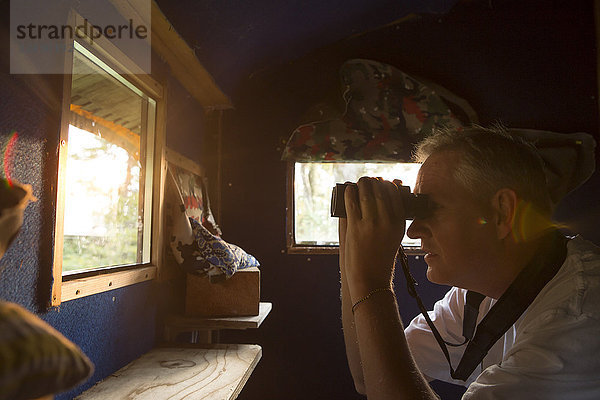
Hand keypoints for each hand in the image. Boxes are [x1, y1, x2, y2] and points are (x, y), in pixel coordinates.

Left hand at [342, 177, 405, 301]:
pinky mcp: (356, 228)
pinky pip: (352, 203)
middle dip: (373, 182)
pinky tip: (348, 189)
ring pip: (366, 194)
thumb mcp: (394, 237)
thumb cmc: (381, 258)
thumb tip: (385, 196)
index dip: (386, 184)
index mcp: (399, 223)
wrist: (370, 278)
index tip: (381, 181)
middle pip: (380, 191)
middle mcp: (387, 221)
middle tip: (368, 180)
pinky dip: (349, 193)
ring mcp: (371, 224)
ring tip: (359, 182)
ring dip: (362, 184)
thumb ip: (392, 218)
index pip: (394, 194)